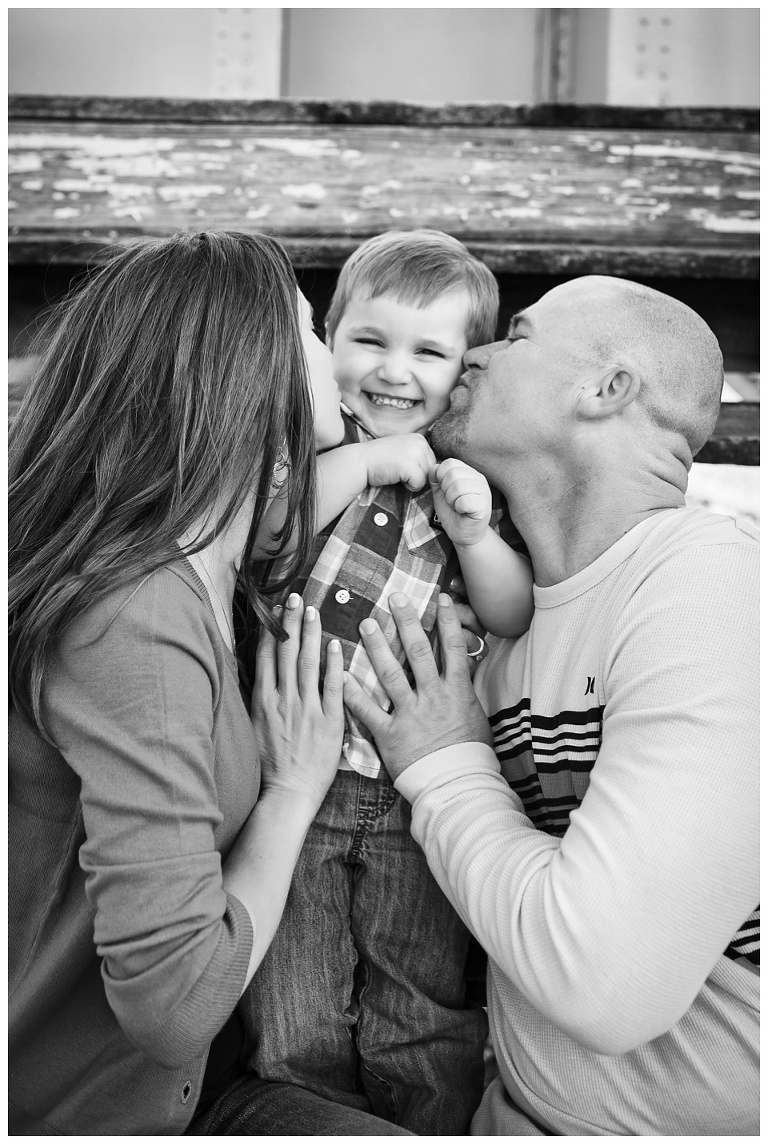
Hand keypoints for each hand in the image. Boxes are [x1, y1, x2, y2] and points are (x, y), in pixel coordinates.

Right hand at [252, 593, 343, 809]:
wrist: (287, 794)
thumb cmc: (270, 766)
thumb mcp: (255, 728)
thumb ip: (260, 700)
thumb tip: (262, 676)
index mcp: (263, 701)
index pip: (267, 656)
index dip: (272, 630)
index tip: (276, 609)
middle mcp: (283, 700)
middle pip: (286, 652)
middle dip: (290, 621)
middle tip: (295, 596)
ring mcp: (306, 709)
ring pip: (308, 662)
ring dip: (310, 633)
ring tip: (313, 610)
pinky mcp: (328, 722)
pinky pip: (332, 687)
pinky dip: (333, 664)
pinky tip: (336, 644)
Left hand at [343, 592, 493, 780]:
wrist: (456, 786)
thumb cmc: (468, 752)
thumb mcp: (474, 715)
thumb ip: (463, 688)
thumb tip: (463, 664)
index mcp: (456, 691)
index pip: (453, 648)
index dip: (448, 621)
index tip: (441, 598)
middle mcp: (432, 697)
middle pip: (418, 652)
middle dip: (406, 622)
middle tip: (394, 598)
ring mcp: (410, 714)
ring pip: (391, 674)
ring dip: (377, 646)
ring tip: (366, 623)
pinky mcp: (390, 734)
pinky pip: (367, 710)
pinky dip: (352, 692)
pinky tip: (339, 674)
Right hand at [357, 434, 435, 491]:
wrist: (360, 461)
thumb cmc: (380, 460)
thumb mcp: (403, 451)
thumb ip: (418, 457)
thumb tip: (435, 472)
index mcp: (420, 438)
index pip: (432, 462)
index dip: (417, 469)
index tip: (400, 465)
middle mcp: (421, 443)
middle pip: (431, 470)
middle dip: (417, 475)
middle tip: (397, 469)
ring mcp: (416, 453)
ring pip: (426, 478)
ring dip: (412, 481)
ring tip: (396, 472)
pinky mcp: (410, 465)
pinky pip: (419, 484)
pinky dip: (408, 487)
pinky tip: (395, 477)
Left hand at [431, 458, 492, 547]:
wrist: (463, 534)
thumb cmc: (453, 513)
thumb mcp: (441, 492)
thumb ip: (436, 478)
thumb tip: (434, 467)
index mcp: (469, 472)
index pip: (449, 462)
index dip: (441, 477)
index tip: (445, 490)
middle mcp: (479, 479)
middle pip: (453, 473)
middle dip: (445, 490)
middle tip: (452, 501)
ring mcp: (484, 492)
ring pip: (458, 486)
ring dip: (451, 500)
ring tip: (457, 506)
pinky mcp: (484, 507)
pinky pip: (464, 501)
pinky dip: (458, 508)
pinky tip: (463, 512)